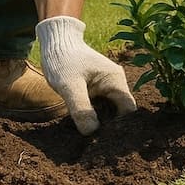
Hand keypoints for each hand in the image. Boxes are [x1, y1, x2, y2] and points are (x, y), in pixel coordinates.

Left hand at [36, 15, 136, 133]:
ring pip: (111, 111)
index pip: (129, 111)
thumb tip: (92, 132)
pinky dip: (95, 115)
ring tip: (89, 135)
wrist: (56, 40)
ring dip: (102, 122)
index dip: (120, 127)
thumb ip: (81, 108)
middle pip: (121, 112)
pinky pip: (101, 106)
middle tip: (95, 143)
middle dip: (110, 128)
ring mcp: (107, 85)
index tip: (105, 140)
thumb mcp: (69, 86)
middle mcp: (116, 82)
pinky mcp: (97, 87)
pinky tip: (84, 123)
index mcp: (115, 80)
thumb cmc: (63, 59)